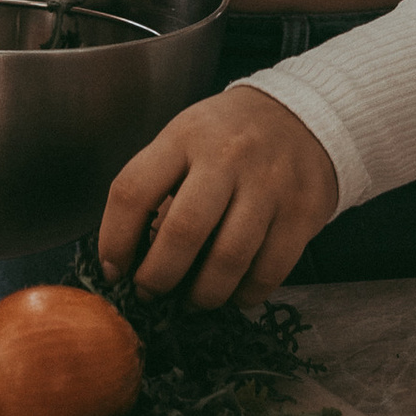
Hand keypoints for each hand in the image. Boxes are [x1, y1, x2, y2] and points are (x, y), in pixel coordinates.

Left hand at [97, 84, 340, 308]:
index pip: (134, 190)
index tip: (113, 270)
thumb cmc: (228, 137)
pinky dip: (244, 295)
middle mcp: (227, 157)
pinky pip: (268, 272)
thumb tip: (134, 258)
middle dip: (158, 277)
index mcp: (185, 136)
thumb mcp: (185, 139)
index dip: (114, 240)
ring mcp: (269, 186)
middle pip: (183, 232)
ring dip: (202, 295)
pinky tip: (232, 293)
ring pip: (228, 260)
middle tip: (150, 293)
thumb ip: (160, 187)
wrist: (301, 115)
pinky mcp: (302, 214)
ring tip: (191, 300)